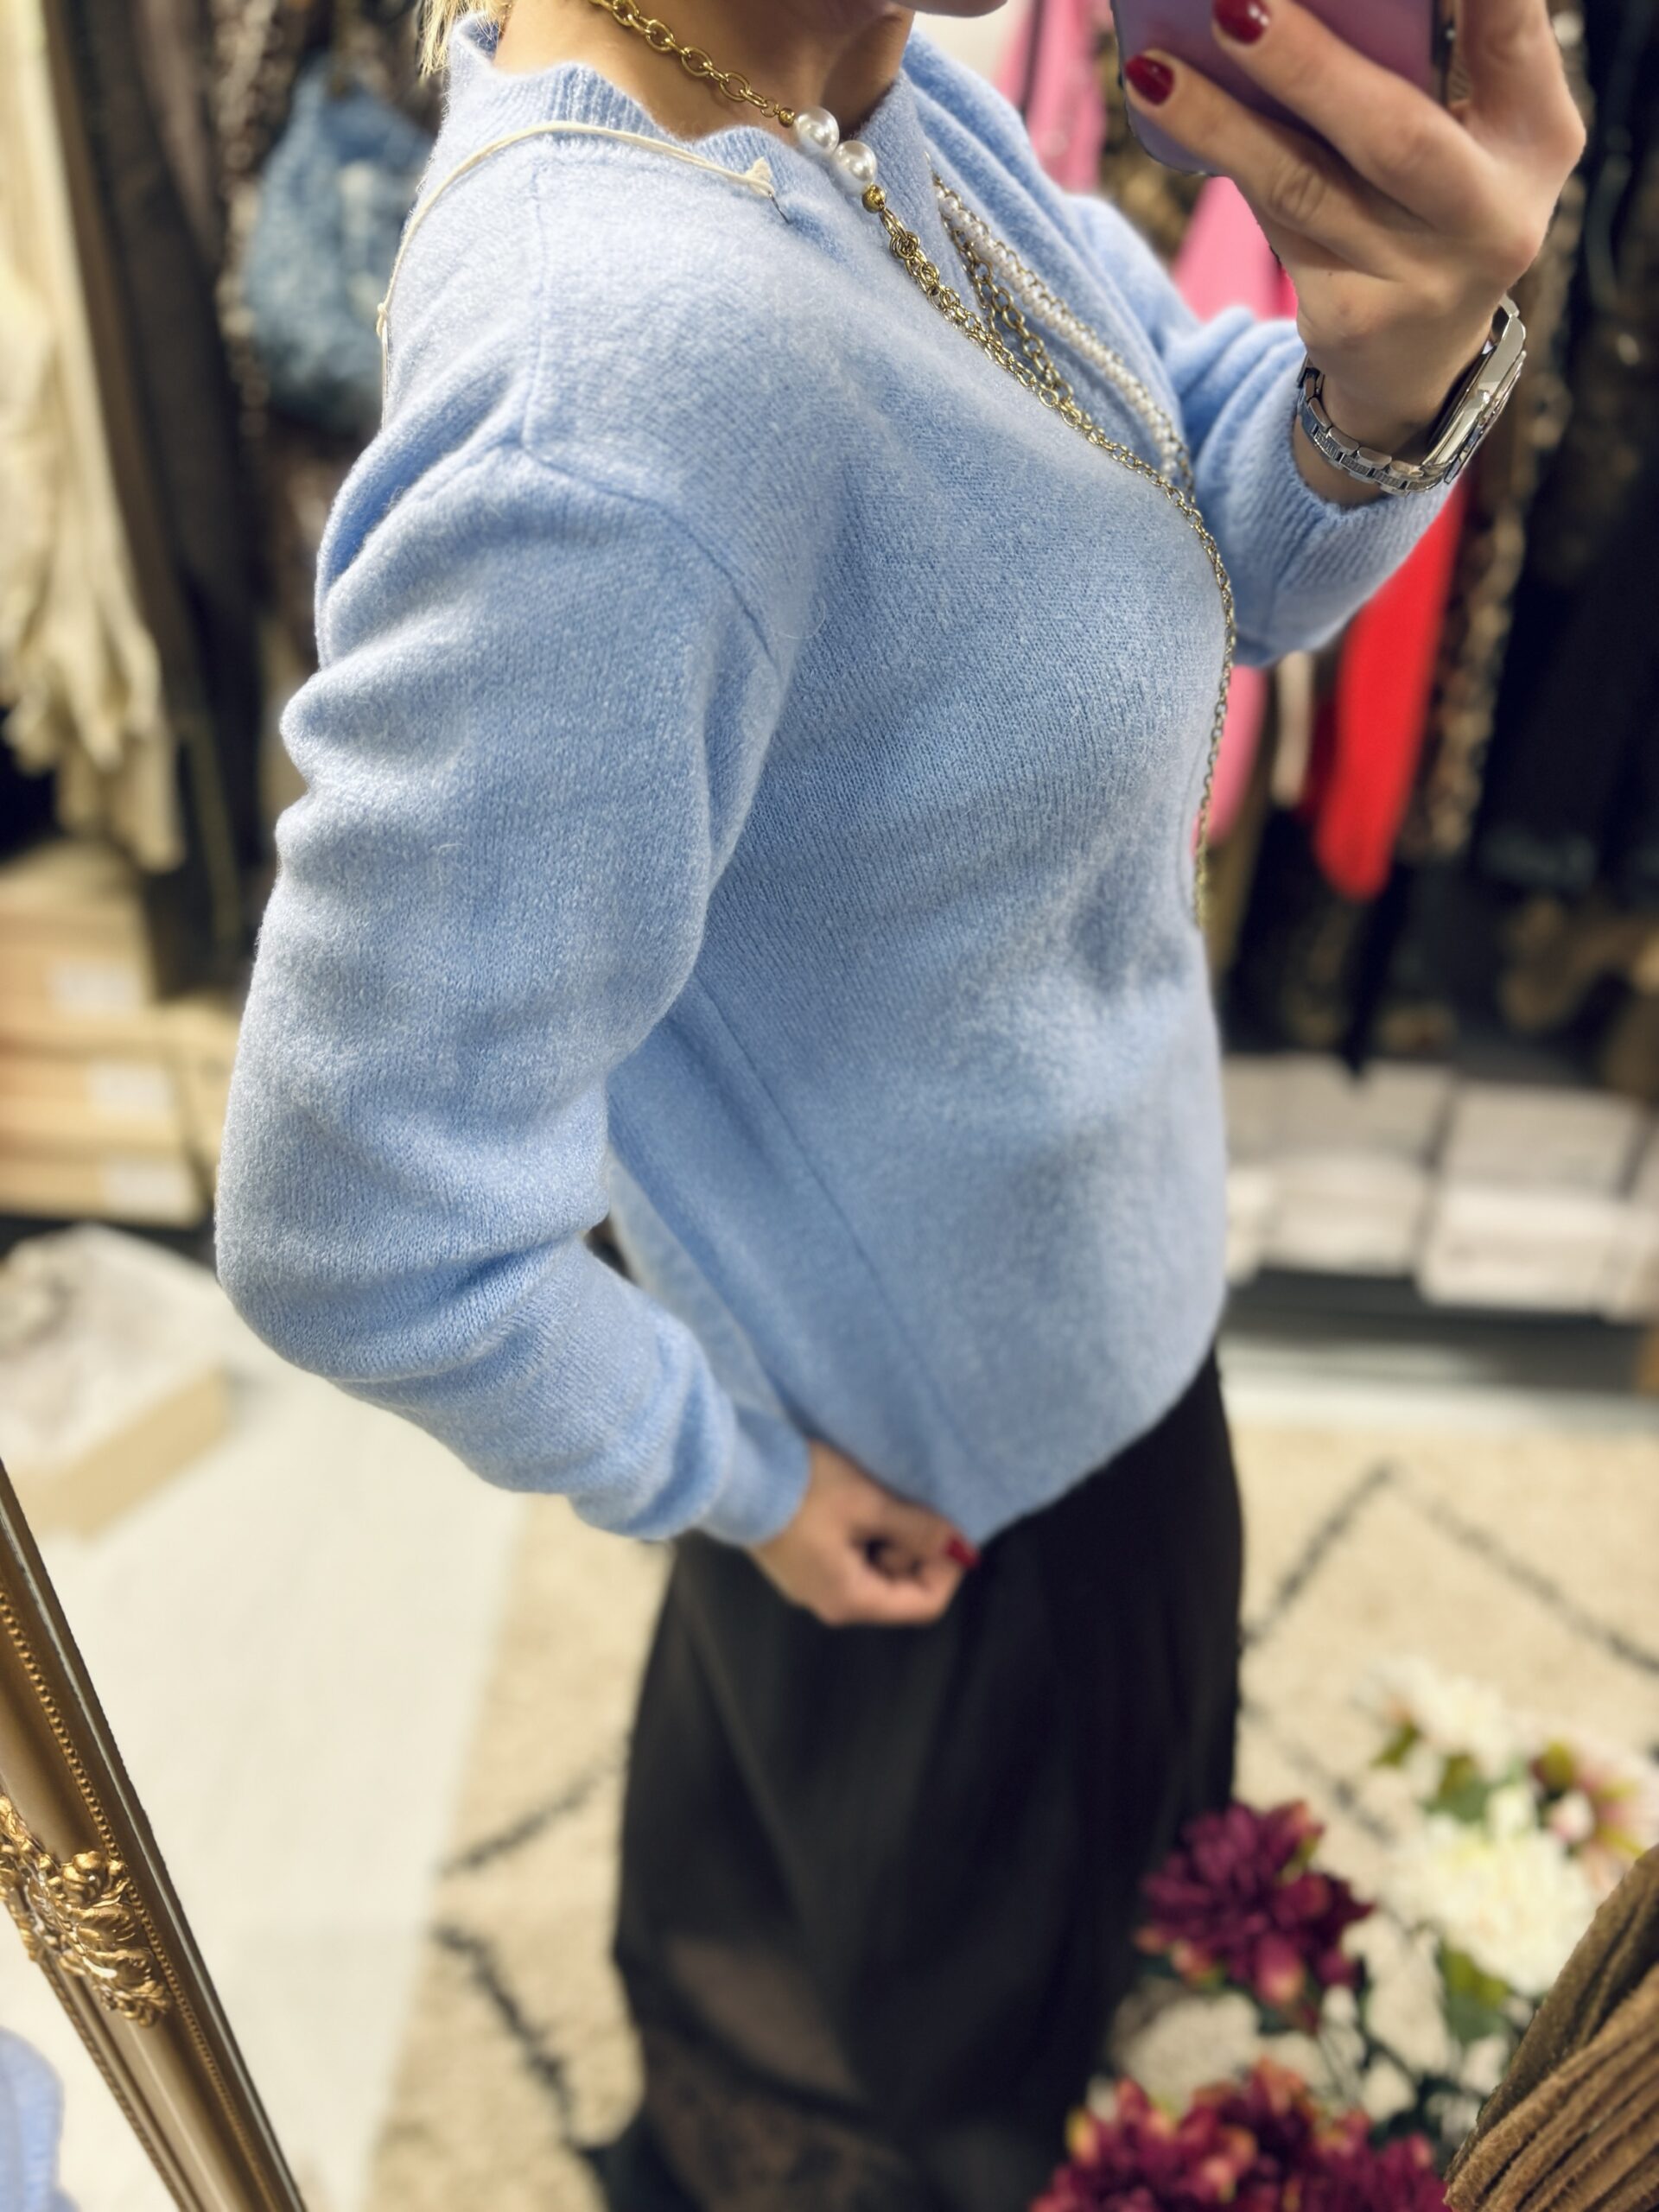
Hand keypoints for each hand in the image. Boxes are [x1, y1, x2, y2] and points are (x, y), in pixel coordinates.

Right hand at [749, 1438, 978, 1626]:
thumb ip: (916, 1528)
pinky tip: (856, 1501)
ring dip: (889, 1536)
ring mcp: (812, 1583)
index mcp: (850, 1599)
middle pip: (898, 1588)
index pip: (923, 1604)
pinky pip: (849, 1557)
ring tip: (878, 1497)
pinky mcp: (800, 1561)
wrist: (734, 1473)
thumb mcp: (867, 1503)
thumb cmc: (804, 1490)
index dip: (947, 1569)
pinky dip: (864, 1533)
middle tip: (905, 1505)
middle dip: (914, 1549)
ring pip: (875, 1569)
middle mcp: (830, 1602)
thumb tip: (959, 1546)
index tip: (950, 1528)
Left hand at [1122, 0, 1585, 457]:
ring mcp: (1423, 279)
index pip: (1512, 37)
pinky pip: (1275, 225)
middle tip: (1234, 4)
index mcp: (1538, 136)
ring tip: (1156, 68)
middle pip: (1391, 134)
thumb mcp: (1466, 129)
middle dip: (1307, 65)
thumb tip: (1284, 3)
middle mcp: (1493, 215)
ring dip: (1221, 122)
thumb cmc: (1435, 201)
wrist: (1418, 357)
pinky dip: (1223, 159)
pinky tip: (1167, 109)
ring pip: (1305, 185)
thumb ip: (1426, 60)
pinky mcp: (1354, 320)